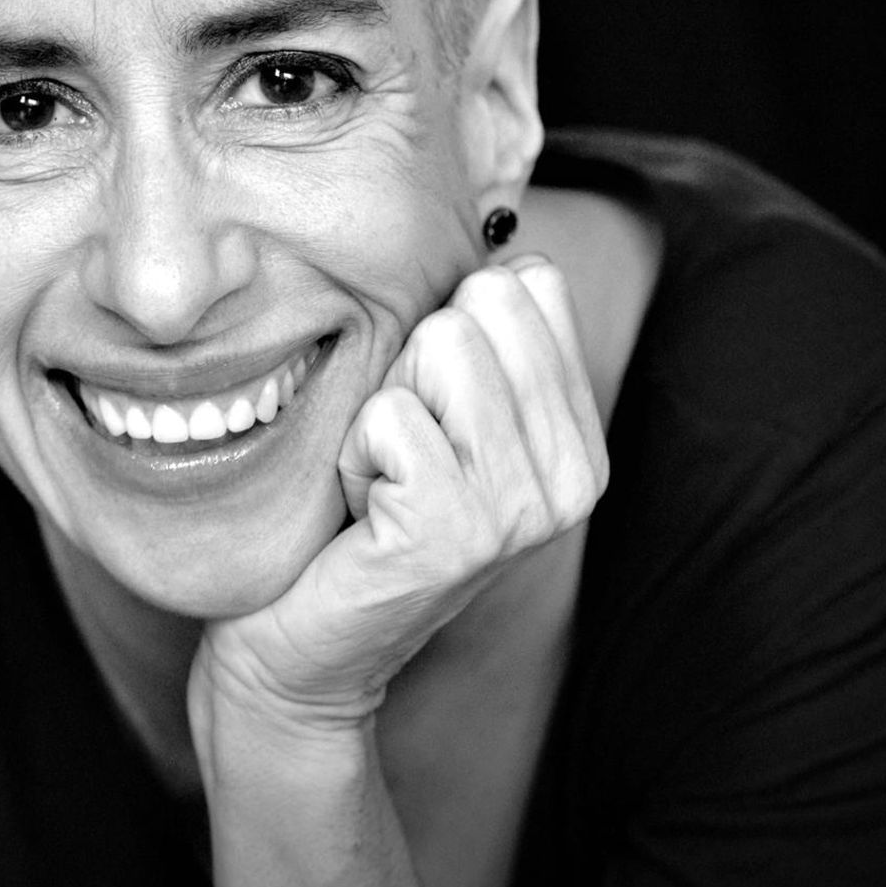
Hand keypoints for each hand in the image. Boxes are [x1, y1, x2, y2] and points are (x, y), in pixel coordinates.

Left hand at [193, 255, 608, 732]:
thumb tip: (500, 239)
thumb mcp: (436, 414)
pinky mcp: (460, 532)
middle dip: (413, 364)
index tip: (430, 412)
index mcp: (578, 437)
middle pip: (481, 304)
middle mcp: (575, 474)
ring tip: (379, 478)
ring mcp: (524, 508)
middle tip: (396, 450)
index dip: (448, 330)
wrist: (307, 647)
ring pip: (441, 344)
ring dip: (380, 408)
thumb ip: (480, 338)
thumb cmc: (360, 511)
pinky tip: (360, 510)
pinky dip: (351, 453)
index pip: (530, 284)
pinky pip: (390, 415)